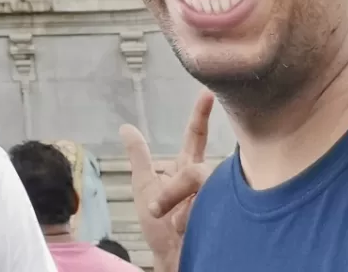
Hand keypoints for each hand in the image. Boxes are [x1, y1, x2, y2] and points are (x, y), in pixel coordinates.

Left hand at [120, 90, 213, 271]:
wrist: (171, 260)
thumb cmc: (158, 226)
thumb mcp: (144, 186)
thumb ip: (139, 156)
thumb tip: (126, 126)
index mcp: (186, 169)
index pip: (195, 137)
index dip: (200, 115)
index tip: (208, 92)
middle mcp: (203, 180)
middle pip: (198, 168)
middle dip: (178, 187)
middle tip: (161, 206)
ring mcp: (213, 197)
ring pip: (200, 187)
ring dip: (178, 207)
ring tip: (172, 225)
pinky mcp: (221, 215)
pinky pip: (207, 207)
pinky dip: (186, 220)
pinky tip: (183, 230)